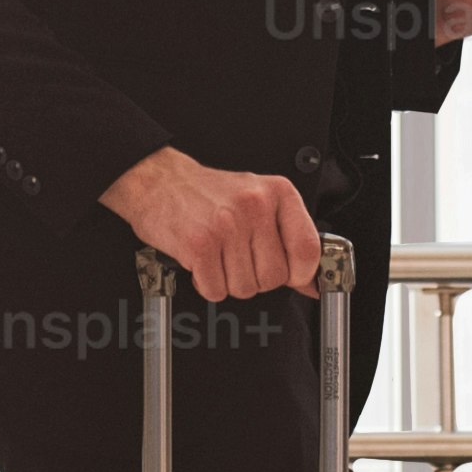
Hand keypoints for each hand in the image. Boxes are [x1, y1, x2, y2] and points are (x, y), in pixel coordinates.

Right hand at [102, 147, 320, 301]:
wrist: (159, 180)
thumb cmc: (208, 193)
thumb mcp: (258, 202)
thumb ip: (288, 238)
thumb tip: (311, 283)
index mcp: (277, 193)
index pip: (308, 250)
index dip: (300, 274)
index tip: (291, 276)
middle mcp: (255, 206)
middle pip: (274, 277)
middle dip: (256, 278)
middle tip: (239, 259)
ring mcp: (227, 225)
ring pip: (245, 288)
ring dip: (229, 282)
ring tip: (218, 256)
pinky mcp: (200, 244)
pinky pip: (216, 290)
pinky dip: (207, 284)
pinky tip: (203, 262)